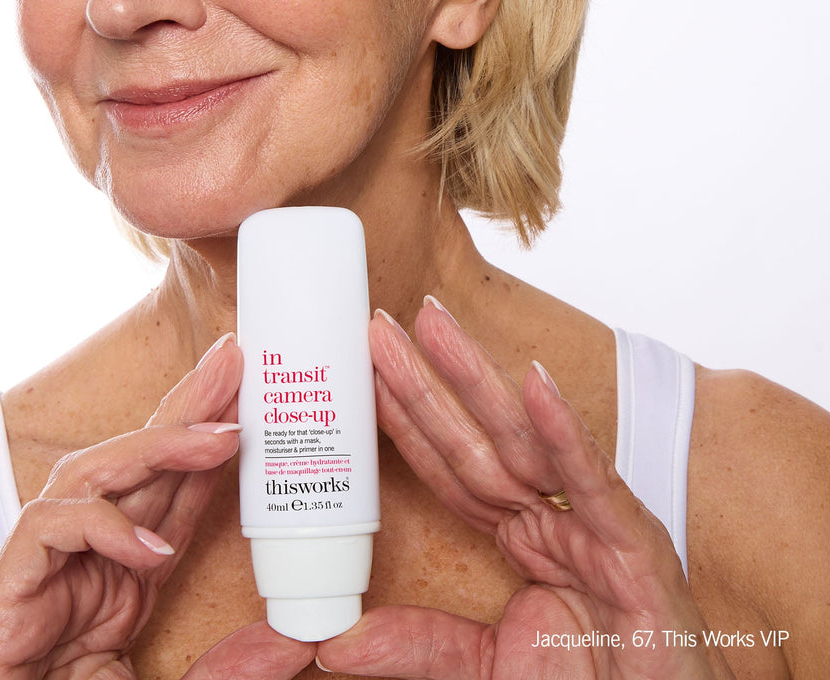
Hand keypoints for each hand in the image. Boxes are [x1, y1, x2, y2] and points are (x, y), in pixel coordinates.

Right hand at [0, 333, 242, 679]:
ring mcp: (42, 568)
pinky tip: (152, 546)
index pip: (172, 493)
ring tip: (220, 433)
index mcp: (122, 576)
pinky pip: (49, 529)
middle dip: (187, 410)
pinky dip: (102, 527)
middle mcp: (85, 558)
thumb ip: (226, 670)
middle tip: (234, 361)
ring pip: (93, 474)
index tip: (250, 402)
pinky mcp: (3, 592)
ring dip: (158, 446)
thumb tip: (296, 645)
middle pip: (137, 464)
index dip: (210, 447)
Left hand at [314, 299, 733, 678]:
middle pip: (474, 439)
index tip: (364, 371)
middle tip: (379, 326)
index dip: (405, 419)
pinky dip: (565, 432)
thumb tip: (333, 642)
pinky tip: (537, 382)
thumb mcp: (485, 667)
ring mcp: (592, 525)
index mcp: (519, 537)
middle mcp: (550, 519)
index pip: (448, 467)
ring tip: (433, 324)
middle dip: (426, 380)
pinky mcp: (635, 547)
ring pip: (523, 441)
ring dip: (476, 379)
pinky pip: (593, 481)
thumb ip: (418, 646)